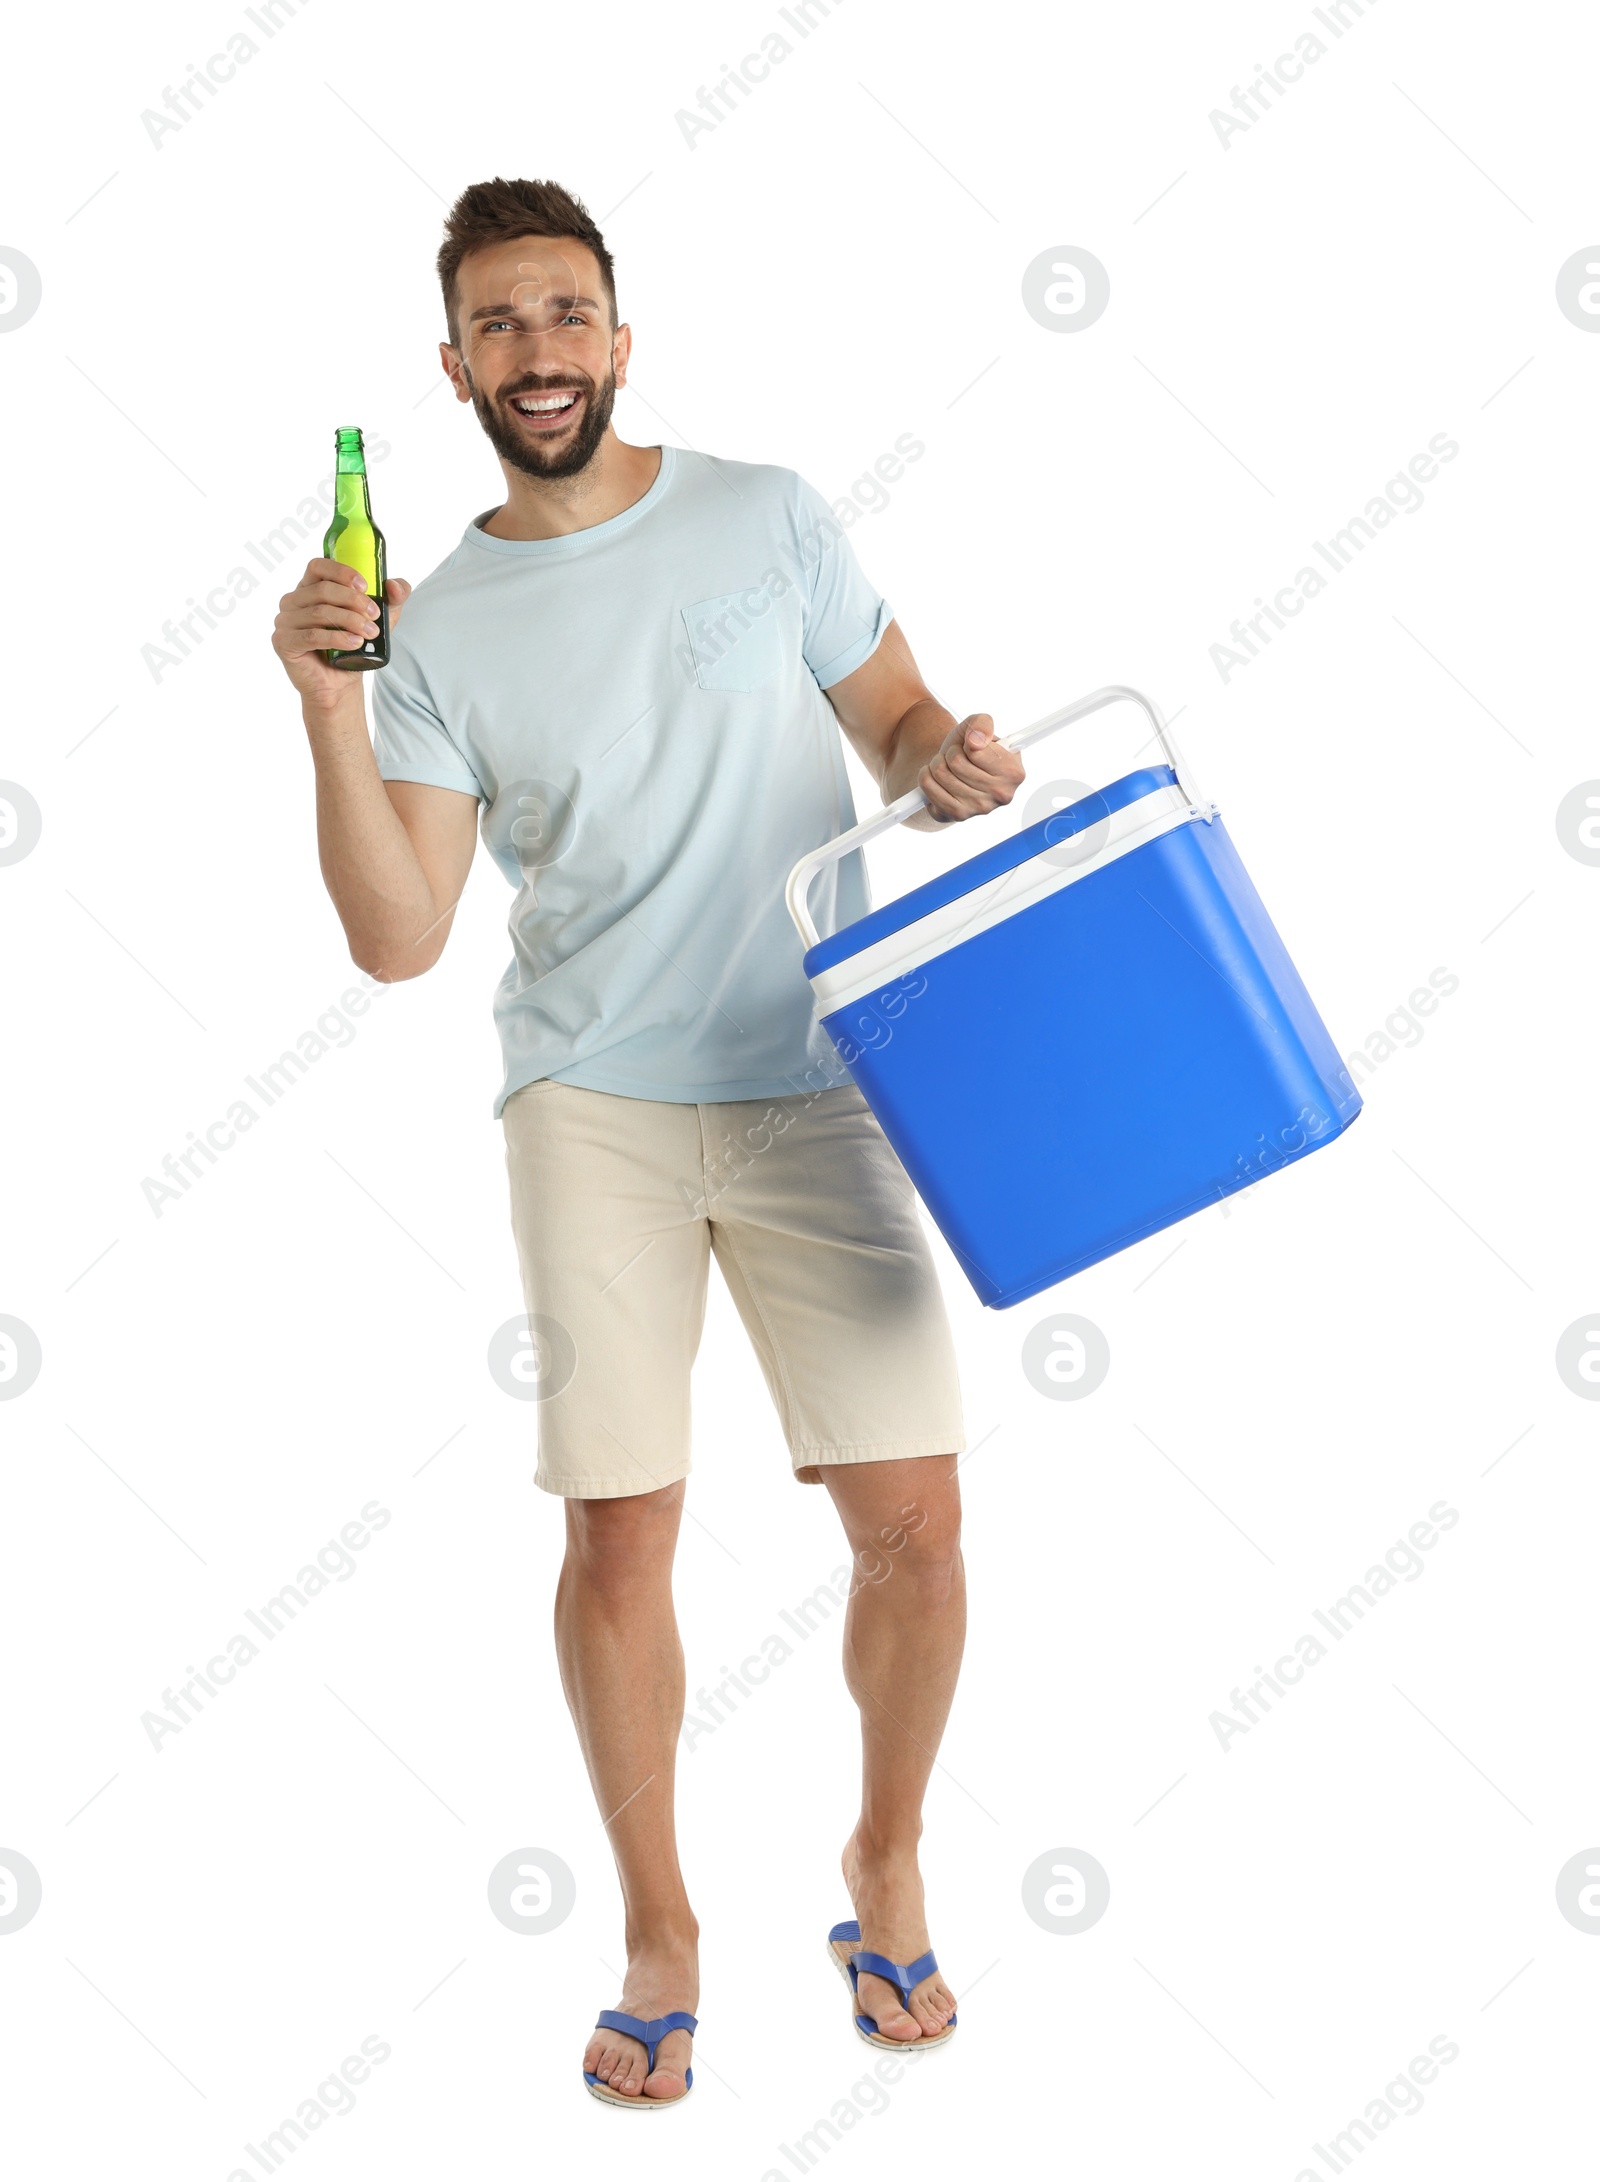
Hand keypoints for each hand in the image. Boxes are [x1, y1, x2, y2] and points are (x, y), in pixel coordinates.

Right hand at [272, 558, 411, 714]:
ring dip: (350, 621)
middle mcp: (293, 601)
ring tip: (371, 634)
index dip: (341, 572)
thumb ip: (393, 599)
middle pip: (322, 590)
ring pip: (319, 612)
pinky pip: (311, 635)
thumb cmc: (353, 646)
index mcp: (309, 588)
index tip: (365, 586)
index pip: (318, 566)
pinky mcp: (283, 642)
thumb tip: (395, 586)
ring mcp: (284, 621)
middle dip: (353, 601)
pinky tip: (355, 643)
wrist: (339, 684)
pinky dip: (336, 638)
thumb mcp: (380, 620)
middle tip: (375, 616)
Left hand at [919, 713, 1023, 822]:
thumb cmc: (970, 748)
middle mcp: (1001, 794)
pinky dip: (925, 776)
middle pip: (955, 761)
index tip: (971, 747)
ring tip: (945, 766)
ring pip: (941, 773)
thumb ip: (982, 723)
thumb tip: (974, 741)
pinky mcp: (958, 815)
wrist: (955, 773)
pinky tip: (934, 777)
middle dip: (949, 753)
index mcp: (1014, 772)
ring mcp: (980, 808)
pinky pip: (929, 788)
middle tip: (954, 756)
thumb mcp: (979, 726)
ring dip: (936, 763)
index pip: (975, 750)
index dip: (967, 743)